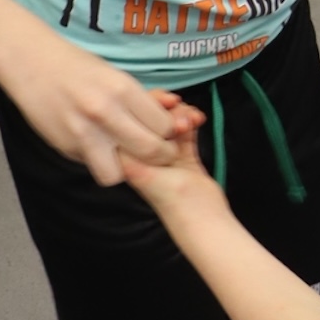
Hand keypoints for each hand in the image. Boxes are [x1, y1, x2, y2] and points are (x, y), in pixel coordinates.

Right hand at [0, 28, 191, 183]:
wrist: (31, 62)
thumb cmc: (77, 66)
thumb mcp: (115, 75)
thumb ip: (140, 100)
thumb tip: (172, 115)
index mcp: (122, 89)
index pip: (163, 126)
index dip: (169, 134)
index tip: (166, 133)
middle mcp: (105, 112)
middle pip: (150, 152)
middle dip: (160, 156)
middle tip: (158, 153)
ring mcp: (83, 134)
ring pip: (119, 173)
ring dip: (125, 169)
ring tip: (125, 155)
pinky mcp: (66, 148)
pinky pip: (92, 166)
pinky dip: (100, 161)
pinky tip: (98, 146)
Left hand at [120, 97, 220, 219]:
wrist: (203, 219)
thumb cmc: (172, 200)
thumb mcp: (144, 175)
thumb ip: (127, 153)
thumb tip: (115, 124)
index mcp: (129, 159)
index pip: (128, 123)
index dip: (142, 106)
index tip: (161, 100)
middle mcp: (144, 154)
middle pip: (148, 119)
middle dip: (164, 108)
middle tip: (177, 103)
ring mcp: (164, 154)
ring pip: (167, 122)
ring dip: (180, 114)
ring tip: (192, 120)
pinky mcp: (183, 155)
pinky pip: (185, 130)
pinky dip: (191, 121)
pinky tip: (199, 120)